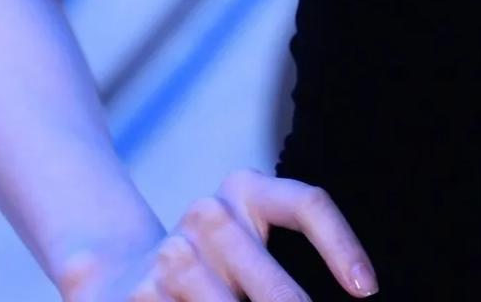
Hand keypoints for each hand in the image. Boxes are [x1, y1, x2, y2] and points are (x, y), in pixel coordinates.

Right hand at [57, 166, 378, 299]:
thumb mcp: (246, 254)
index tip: (366, 290)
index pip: (307, 204)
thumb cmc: (208, 272)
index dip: (341, 245)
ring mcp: (173, 251)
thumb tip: (356, 289)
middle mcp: (210, 211)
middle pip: (274, 283)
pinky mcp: (142, 293)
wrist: (113, 275)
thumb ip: (277, 272)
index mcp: (247, 189)